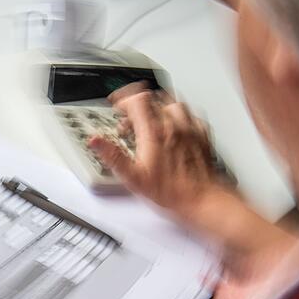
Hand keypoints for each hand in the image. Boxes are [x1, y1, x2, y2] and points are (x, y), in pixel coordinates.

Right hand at [88, 83, 220, 218]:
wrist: (203, 200)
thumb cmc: (172, 192)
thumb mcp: (134, 178)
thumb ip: (113, 156)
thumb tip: (96, 141)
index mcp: (154, 133)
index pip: (137, 100)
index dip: (124, 99)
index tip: (117, 106)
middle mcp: (173, 126)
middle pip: (154, 98)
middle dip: (138, 103)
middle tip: (130, 116)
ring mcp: (190, 129)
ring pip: (173, 103)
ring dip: (159, 106)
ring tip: (150, 117)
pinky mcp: (202, 135)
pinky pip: (191, 115)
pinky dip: (179, 116)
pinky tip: (175, 126)